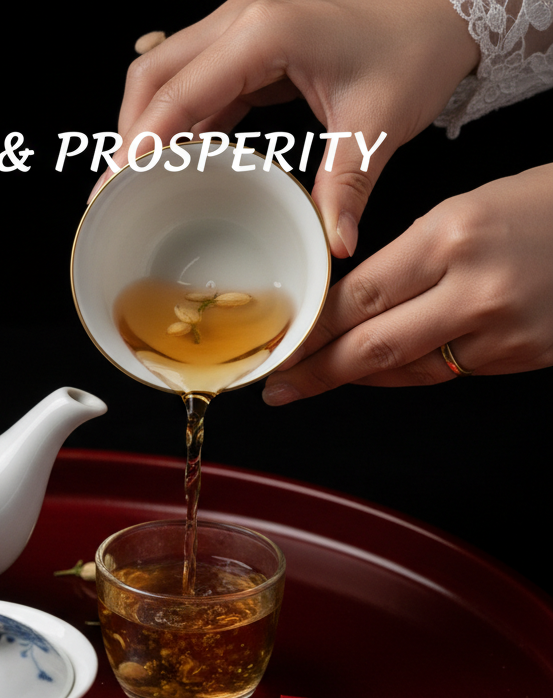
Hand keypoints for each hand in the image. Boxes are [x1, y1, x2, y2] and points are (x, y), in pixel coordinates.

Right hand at [96, 0, 479, 257]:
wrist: (444, 7)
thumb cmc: (414, 47)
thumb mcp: (379, 124)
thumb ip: (346, 189)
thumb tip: (333, 247)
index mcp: (267, 31)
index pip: (179, 92)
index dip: (139, 143)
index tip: (112, 186)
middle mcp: (243, 19)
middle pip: (152, 75)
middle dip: (127, 134)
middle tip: (114, 192)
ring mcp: (242, 25)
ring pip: (165, 73)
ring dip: (146, 126)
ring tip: (135, 182)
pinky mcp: (250, 41)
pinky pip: (195, 80)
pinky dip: (178, 121)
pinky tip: (176, 160)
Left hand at [261, 165, 552, 403]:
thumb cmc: (545, 204)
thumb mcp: (469, 206)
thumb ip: (410, 256)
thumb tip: (351, 302)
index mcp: (454, 235)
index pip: (359, 296)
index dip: (311, 329)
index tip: (278, 344)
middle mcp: (475, 289)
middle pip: (373, 346)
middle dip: (316, 371)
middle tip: (276, 388)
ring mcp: (501, 332)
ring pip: (405, 369)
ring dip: (353, 378)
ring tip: (312, 382)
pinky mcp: (521, 359)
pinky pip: (443, 373)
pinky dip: (402, 374)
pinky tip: (371, 373)